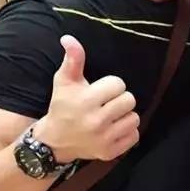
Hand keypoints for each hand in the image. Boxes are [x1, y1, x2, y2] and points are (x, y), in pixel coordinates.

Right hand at [34, 36, 139, 162]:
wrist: (54, 142)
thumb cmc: (62, 106)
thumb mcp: (65, 82)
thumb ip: (73, 59)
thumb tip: (69, 38)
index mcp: (85, 101)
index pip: (118, 84)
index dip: (111, 86)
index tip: (100, 92)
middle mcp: (95, 121)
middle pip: (129, 100)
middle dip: (120, 100)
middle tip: (107, 104)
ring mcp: (103, 139)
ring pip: (134, 118)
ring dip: (125, 116)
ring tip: (111, 117)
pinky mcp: (110, 152)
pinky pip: (134, 136)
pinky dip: (127, 132)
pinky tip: (113, 129)